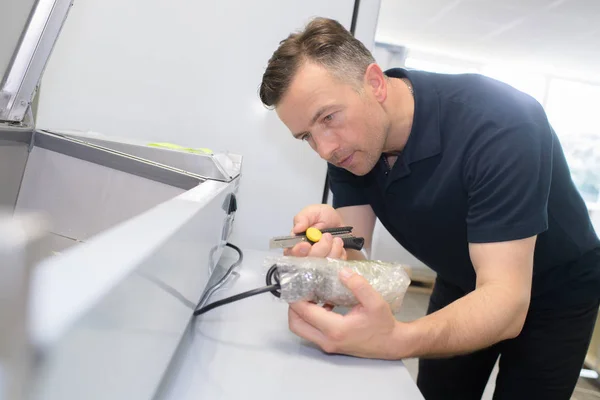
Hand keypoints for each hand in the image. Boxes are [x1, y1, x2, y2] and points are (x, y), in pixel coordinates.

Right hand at [284, 204, 345, 258]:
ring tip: (337, 239)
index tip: (306, 245)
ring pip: (324, 265)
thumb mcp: (312, 212)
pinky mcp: (332, 264)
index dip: (297, 251)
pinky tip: (340, 245)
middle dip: (321, 248)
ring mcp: (320, 262)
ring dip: (333, 250)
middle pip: (308, 262)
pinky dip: (340, 253)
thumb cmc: (322, 216)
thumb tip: (296, 229)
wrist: (339, 221)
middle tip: (327, 236)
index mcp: (297, 243)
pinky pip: (336, 264)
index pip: (291, 253)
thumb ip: (303, 218)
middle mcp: (306, 255)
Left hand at [288, 268, 402, 359]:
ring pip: (301, 329)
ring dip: (301, 312)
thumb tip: (342, 272)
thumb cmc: (384, 325)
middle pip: (296, 324)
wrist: (392, 344)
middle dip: (293, 306)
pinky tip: (323, 303)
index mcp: (335, 329)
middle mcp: (327, 340)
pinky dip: (311, 317)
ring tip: (310, 294)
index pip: (305, 312)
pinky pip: (311, 331)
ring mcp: (327, 344)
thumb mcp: (375, 302)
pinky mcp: (330, 344)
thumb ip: (359, 285)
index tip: (299, 282)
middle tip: (301, 289)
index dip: (298, 297)